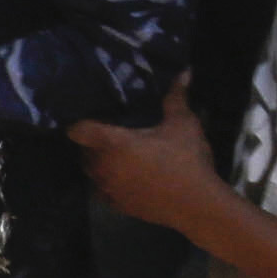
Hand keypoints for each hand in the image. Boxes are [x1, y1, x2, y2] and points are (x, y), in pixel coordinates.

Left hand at [68, 75, 222, 230]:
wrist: (199, 205)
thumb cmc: (187, 160)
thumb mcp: (183, 124)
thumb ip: (176, 97)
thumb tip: (185, 71)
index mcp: (112, 143)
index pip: (78, 130)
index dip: (80, 123)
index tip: (92, 118)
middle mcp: (103, 166)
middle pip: (83, 151)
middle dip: (93, 143)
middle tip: (111, 134)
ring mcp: (108, 189)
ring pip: (91, 172)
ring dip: (99, 163)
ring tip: (118, 155)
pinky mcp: (117, 206)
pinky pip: (101, 191)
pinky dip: (107, 184)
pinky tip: (124, 178)